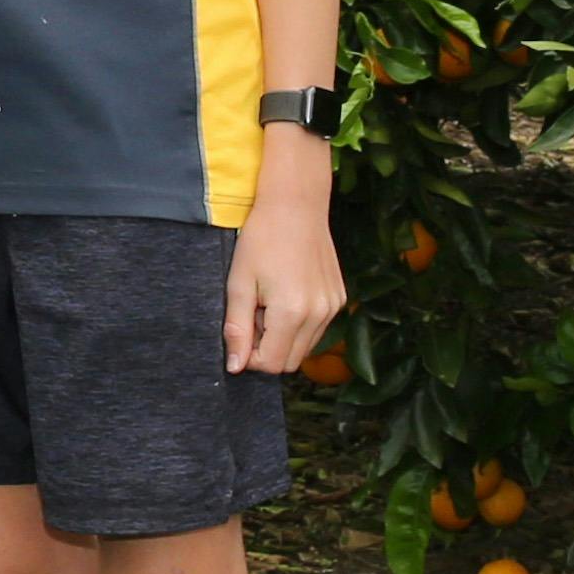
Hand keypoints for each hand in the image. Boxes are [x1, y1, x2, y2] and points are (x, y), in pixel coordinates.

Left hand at [228, 133, 345, 371]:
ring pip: (305, 347)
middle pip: (290, 362)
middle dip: (267, 348)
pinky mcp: (339, 298)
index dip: (250, 357)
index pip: (271, 364)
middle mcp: (319, 314)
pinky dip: (299, 323)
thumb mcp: (239, 283)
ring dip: (283, 336)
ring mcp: (333, 307)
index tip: (241, 330)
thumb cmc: (261, 239)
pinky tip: (286, 293)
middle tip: (253, 314)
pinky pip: (317, 329)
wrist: (295, 205)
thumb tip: (235, 368)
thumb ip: (237, 328)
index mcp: (292, 312)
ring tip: (269, 302)